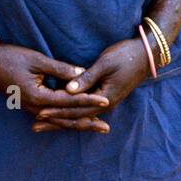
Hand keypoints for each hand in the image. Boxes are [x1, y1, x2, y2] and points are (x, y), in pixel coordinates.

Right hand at [0, 43, 110, 128]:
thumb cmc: (11, 57)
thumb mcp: (37, 60)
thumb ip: (60, 69)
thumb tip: (82, 73)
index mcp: (38, 96)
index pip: (69, 101)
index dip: (89, 100)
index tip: (105, 100)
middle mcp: (35, 107)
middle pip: (65, 119)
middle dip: (87, 122)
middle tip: (106, 127)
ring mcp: (31, 108)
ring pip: (58, 121)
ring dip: (77, 124)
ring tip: (95, 127)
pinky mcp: (29, 105)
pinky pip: (50, 117)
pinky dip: (64, 120)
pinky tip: (74, 122)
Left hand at [32, 38, 148, 133]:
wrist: (146, 55)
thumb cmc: (126, 56)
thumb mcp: (105, 64)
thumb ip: (86, 78)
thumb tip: (68, 91)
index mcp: (105, 99)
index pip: (76, 110)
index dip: (57, 111)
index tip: (39, 113)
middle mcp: (105, 105)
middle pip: (76, 118)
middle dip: (54, 122)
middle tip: (34, 126)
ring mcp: (105, 103)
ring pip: (79, 116)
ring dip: (60, 120)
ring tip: (41, 124)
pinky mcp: (104, 98)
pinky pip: (84, 110)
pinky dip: (70, 114)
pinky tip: (59, 116)